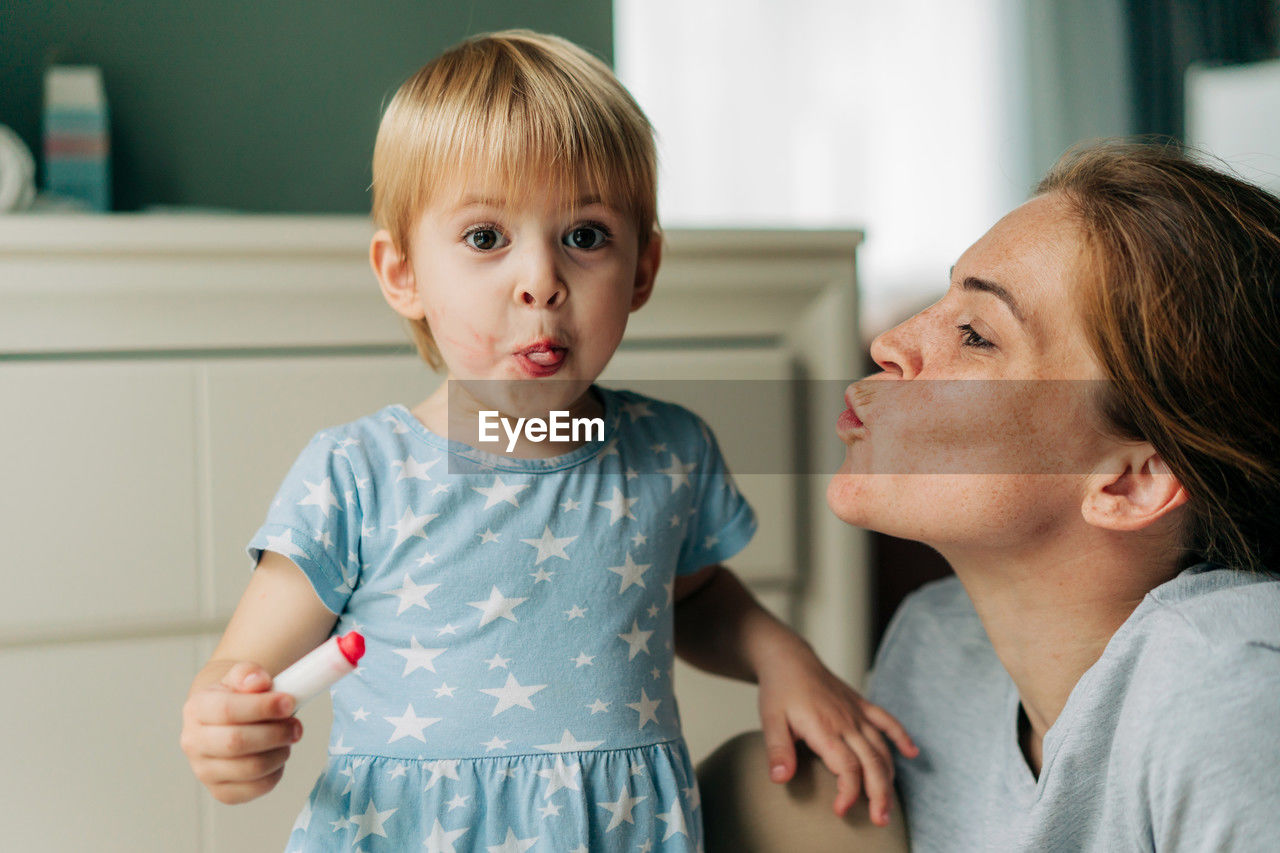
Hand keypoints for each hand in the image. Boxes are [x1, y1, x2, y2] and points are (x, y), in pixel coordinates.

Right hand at [180, 661, 302, 803]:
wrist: (226, 718)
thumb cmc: (238, 697)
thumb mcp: (241, 677)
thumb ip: (249, 673)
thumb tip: (258, 681)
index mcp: (197, 709)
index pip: (227, 711)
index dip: (263, 707)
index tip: (288, 702)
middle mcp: (194, 742)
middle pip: (237, 742)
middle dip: (275, 733)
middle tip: (295, 726)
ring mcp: (204, 770)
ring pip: (250, 768)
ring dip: (279, 752)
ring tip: (288, 738)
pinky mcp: (221, 791)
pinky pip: (255, 789)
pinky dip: (276, 772)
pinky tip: (277, 755)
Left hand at [756, 645, 917, 826]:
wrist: (788, 658)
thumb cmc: (779, 690)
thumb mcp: (770, 719)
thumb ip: (777, 750)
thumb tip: (780, 778)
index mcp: (824, 727)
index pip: (846, 766)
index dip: (849, 792)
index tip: (842, 811)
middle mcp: (846, 721)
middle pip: (871, 761)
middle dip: (878, 793)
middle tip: (881, 820)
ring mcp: (857, 712)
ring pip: (882, 747)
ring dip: (889, 776)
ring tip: (889, 804)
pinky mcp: (861, 704)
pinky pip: (887, 720)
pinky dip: (901, 736)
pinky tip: (912, 753)